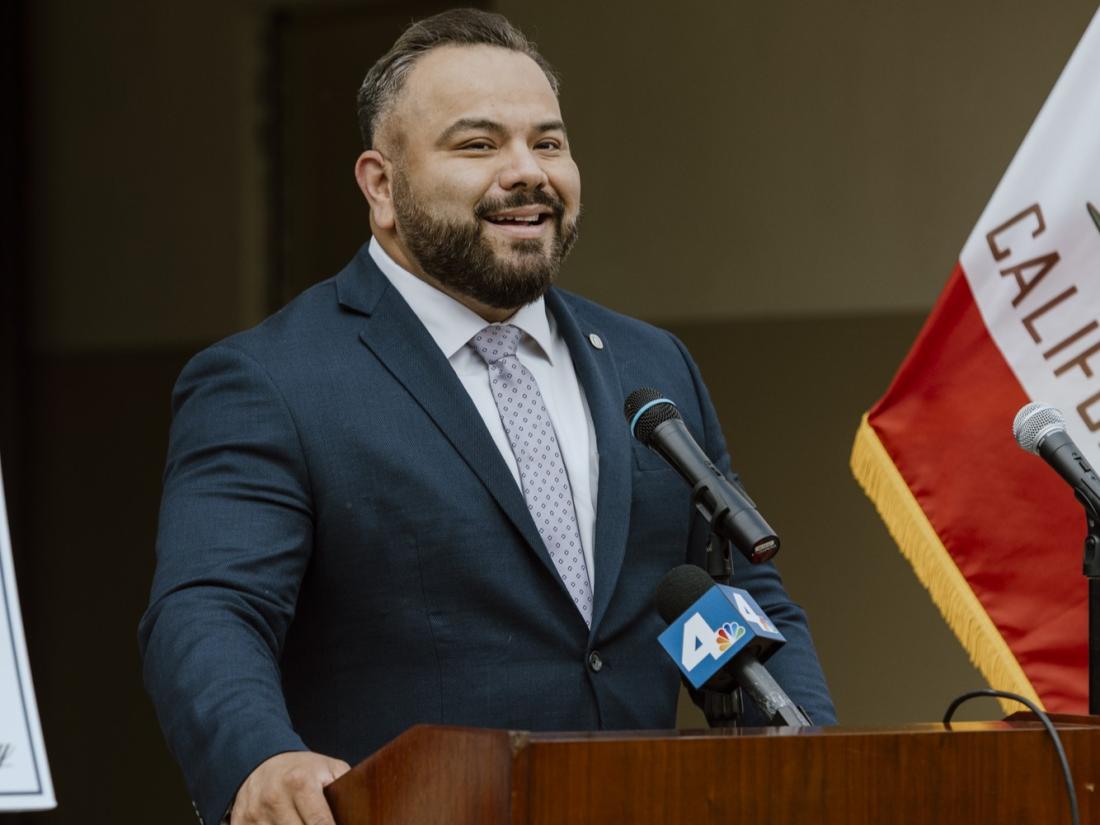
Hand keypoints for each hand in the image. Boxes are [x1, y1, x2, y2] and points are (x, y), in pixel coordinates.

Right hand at [230, 751, 350, 823]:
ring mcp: (254, 814)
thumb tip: (363, 813)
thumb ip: (347, 787)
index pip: (320, 823)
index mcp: (299, 782)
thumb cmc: (301, 769)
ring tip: (300, 822)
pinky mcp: (240, 824)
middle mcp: (274, 798)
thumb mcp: (328, 768)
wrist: (260, 761)